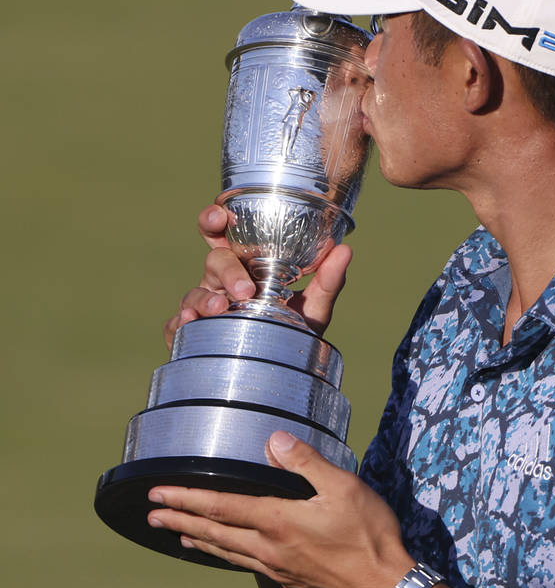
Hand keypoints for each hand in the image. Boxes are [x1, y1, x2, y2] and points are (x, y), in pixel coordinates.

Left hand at [146, 431, 413, 587]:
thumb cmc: (369, 537)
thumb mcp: (345, 488)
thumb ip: (306, 462)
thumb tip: (273, 440)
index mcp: (278, 522)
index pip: (220, 507)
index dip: (185, 498)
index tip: (157, 493)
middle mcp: (269, 548)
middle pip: (213, 532)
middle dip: (179, 520)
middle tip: (151, 515)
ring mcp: (277, 568)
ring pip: (225, 551)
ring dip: (197, 539)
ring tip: (176, 534)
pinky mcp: (289, 580)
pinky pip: (244, 564)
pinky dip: (223, 555)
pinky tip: (222, 553)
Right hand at [163, 204, 351, 349]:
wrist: (286, 372)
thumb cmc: (294, 331)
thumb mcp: (314, 307)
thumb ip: (328, 281)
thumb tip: (345, 250)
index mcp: (246, 266)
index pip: (226, 234)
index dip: (215, 219)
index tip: (221, 216)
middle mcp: (222, 283)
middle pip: (213, 260)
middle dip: (225, 268)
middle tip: (244, 289)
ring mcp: (206, 308)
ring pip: (193, 292)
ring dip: (203, 297)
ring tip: (218, 308)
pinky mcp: (193, 335)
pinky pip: (176, 326)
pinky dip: (178, 323)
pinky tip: (187, 324)